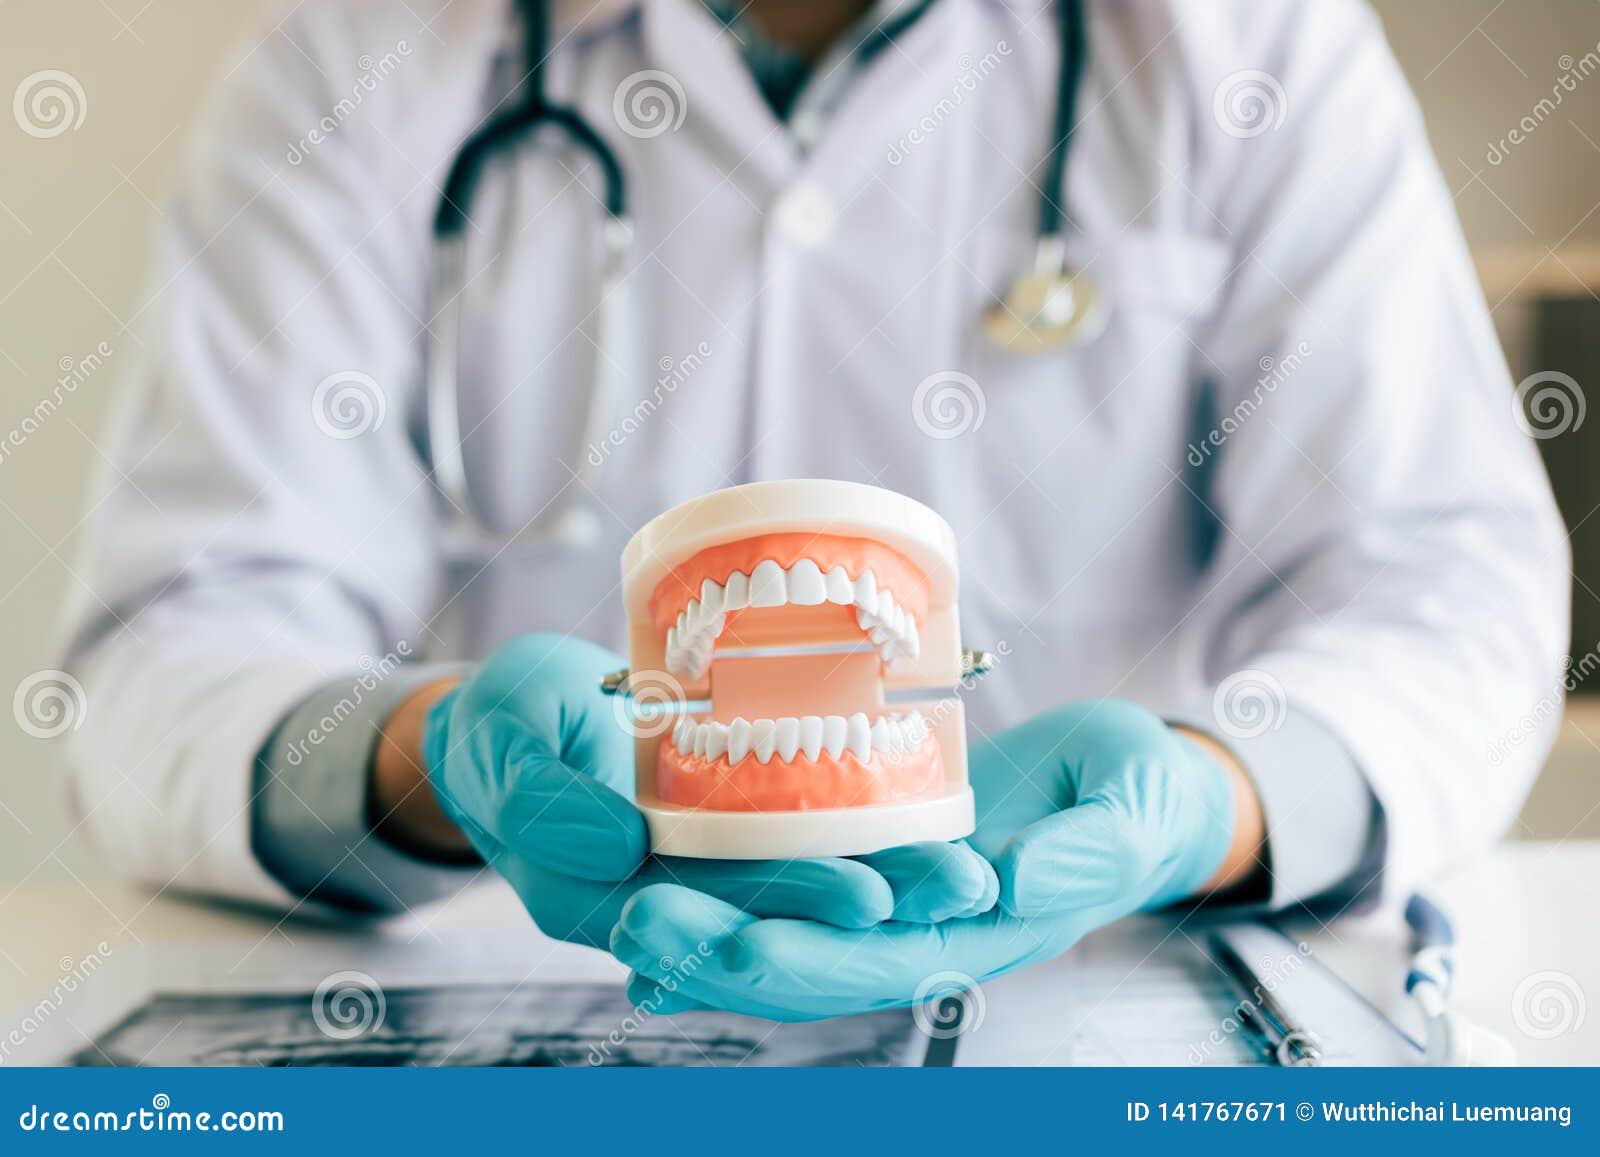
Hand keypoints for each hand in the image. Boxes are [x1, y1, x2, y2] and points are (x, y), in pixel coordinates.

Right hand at [402, 633, 996, 946]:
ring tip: (967, 863)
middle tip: (955, 880)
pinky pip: (794, 826)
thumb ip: (542, 801)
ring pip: (796, 872)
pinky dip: (857, 824)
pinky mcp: (726, 818)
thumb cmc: (496, 730)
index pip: (706, 919)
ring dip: (884, 871)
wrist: (512, 717)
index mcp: (599, 897)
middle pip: (775, 906)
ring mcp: (701, 858)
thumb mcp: (499, 749)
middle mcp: (664, 893)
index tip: (867, 897)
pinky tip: (928, 816)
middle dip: (870, 897)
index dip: (789, 911)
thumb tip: (619, 849)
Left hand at [611, 699, 1255, 1018]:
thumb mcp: (1124, 817)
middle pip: (802, 956)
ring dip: (702, 922)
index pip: (874, 965)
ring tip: (622, 905)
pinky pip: (790, 874)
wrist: (1127, 787)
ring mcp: (888, 891)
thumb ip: (1077, 855)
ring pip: (781, 920)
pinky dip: (726, 887)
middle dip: (716, 948)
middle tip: (633, 921)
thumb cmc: (1134, 801)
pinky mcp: (873, 846)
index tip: (728, 946)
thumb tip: (1008, 883)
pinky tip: (658, 882)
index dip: (799, 962)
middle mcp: (919, 928)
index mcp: (977, 937)